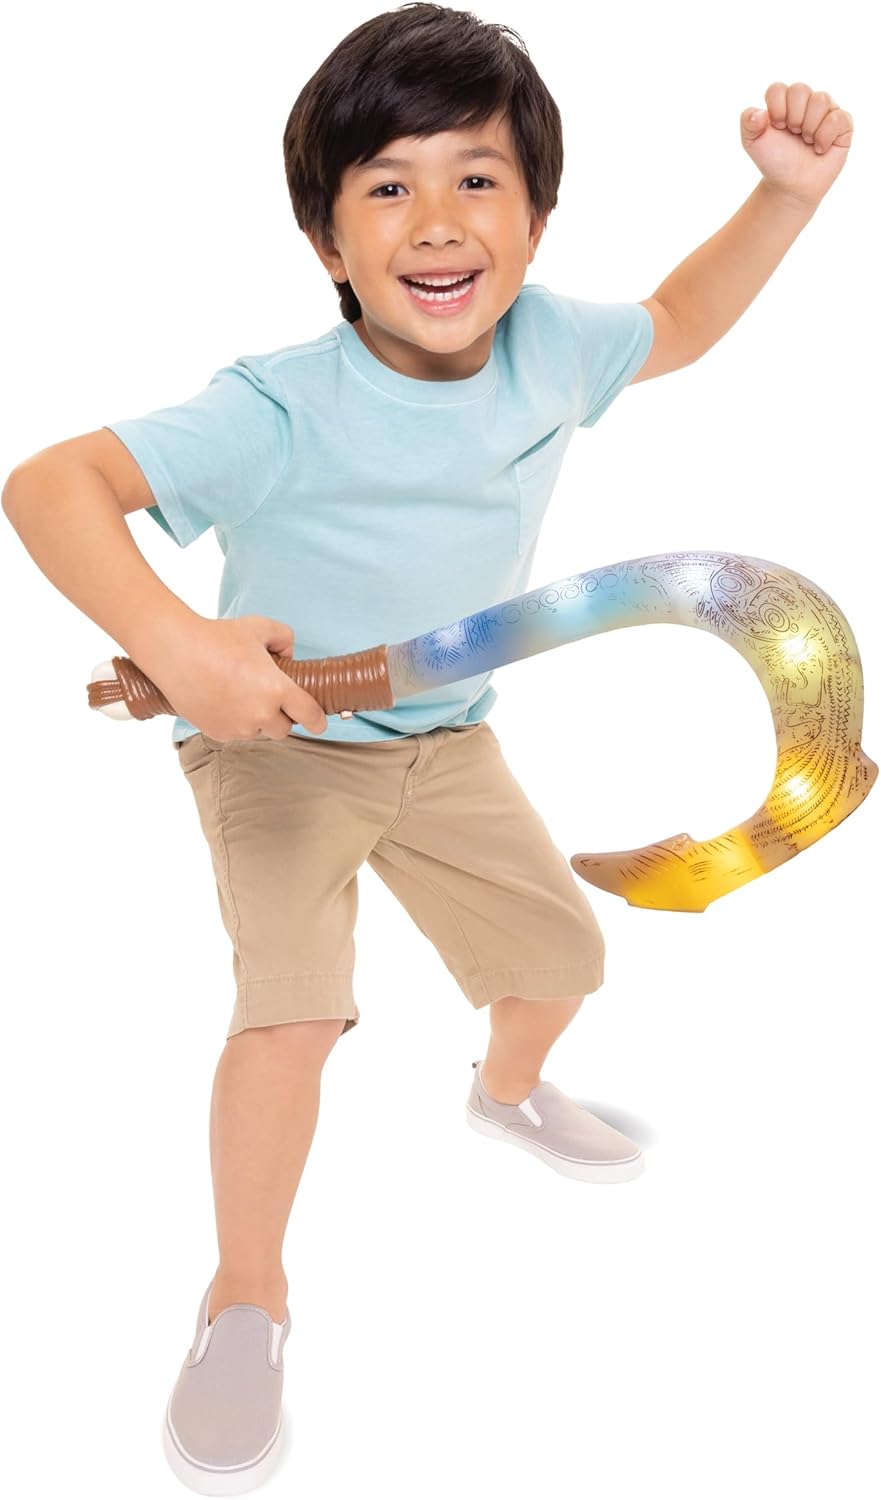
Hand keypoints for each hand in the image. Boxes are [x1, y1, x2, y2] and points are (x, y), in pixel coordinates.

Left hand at [740, 82, 853, 211]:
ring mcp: (825, 110)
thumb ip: (748, 123)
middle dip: (793, 118)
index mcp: (783, 101)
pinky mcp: (842, 123)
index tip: (777, 127)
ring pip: (821, 99)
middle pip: (800, 89)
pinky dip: (825, 136)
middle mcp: (806, 101)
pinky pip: (839, 117)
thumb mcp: (752, 143)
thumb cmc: (774, 161)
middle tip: (793, 135)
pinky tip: (819, 148)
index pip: (777, 88)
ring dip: (809, 127)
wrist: (791, 185)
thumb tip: (760, 113)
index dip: (776, 109)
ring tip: (806, 141)